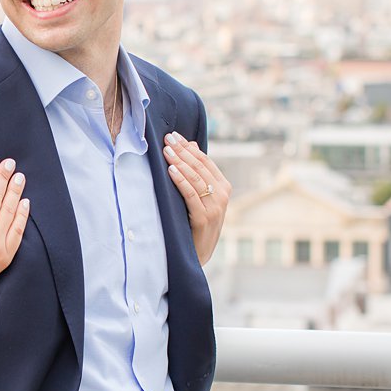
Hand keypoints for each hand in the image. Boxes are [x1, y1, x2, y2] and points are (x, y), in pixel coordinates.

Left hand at [164, 132, 230, 264]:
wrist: (197, 255)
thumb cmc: (195, 224)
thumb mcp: (199, 197)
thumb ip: (198, 173)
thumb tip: (191, 145)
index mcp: (223, 188)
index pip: (205, 161)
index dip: (188, 147)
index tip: (173, 135)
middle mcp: (222, 196)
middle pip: (200, 167)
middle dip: (182, 151)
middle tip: (167, 138)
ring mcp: (215, 208)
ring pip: (196, 178)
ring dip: (180, 162)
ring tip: (166, 150)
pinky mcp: (204, 219)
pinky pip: (191, 195)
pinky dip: (181, 181)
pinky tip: (171, 170)